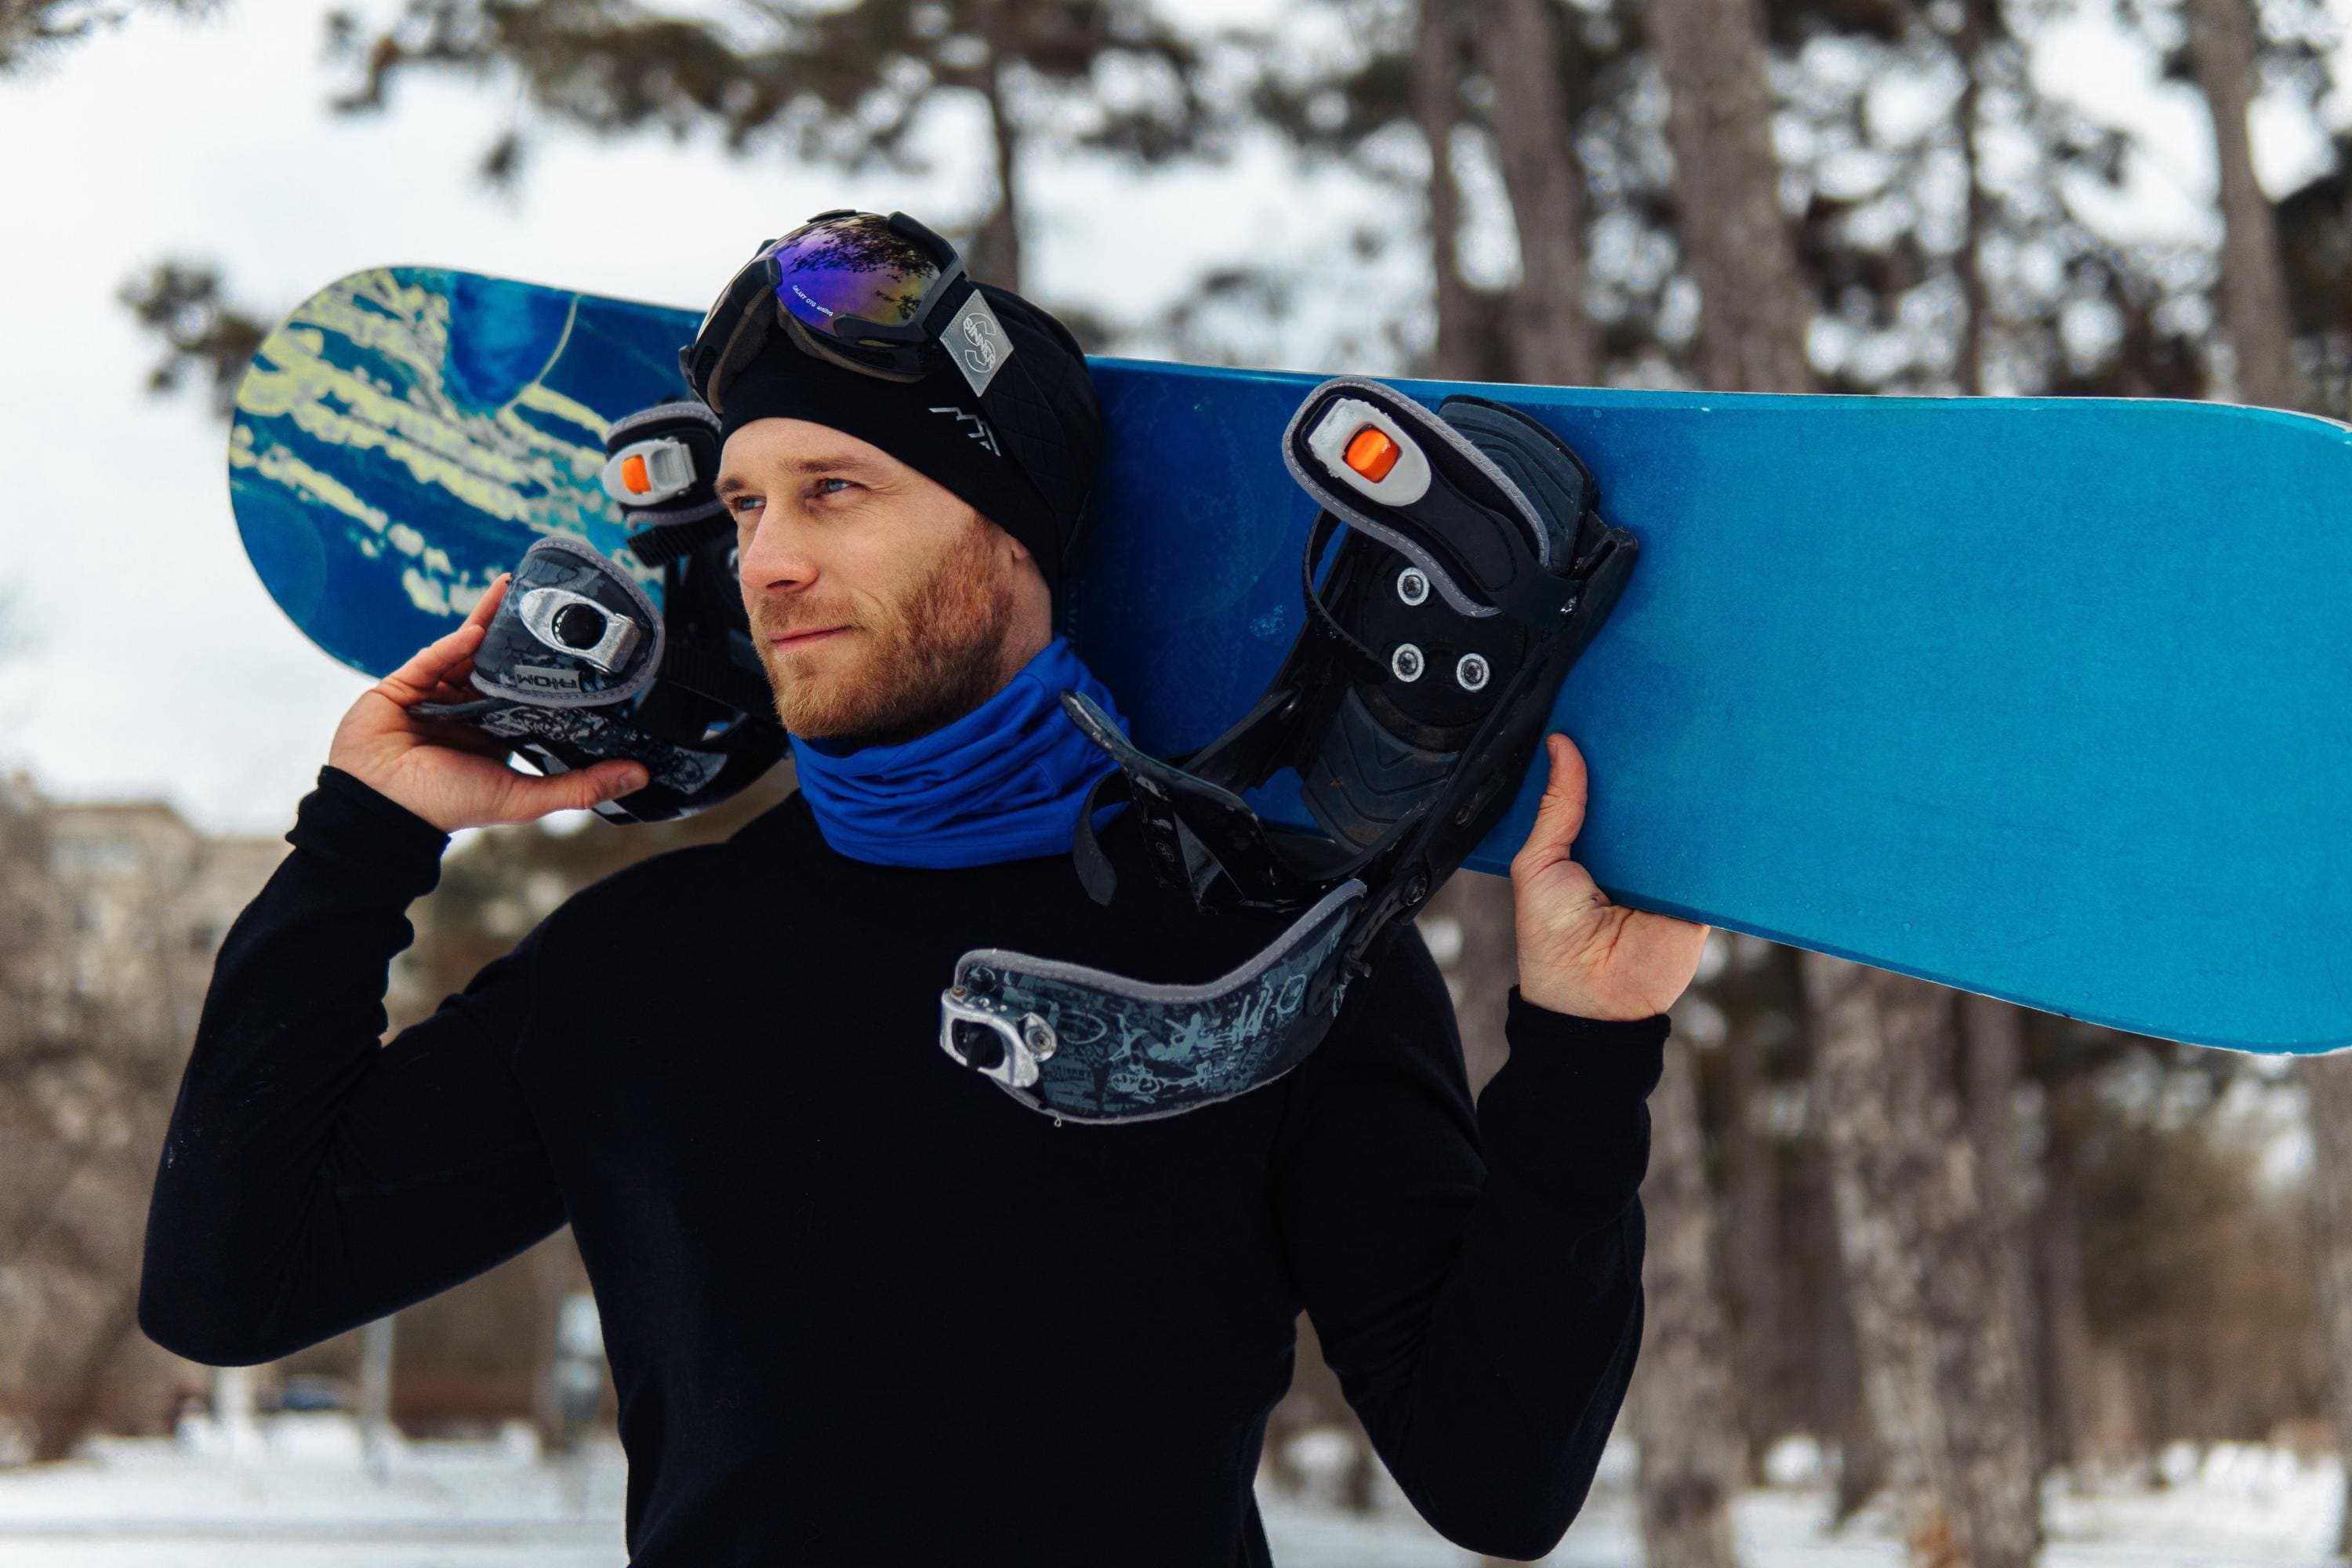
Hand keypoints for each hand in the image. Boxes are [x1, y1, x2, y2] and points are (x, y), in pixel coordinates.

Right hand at [326, 574, 648, 832]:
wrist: (381, 809)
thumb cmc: (447, 806)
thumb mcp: (524, 797)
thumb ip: (581, 787)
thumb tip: (640, 775)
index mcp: (495, 730)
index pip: (527, 689)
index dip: (547, 666)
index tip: (578, 642)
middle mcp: (466, 707)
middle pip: (497, 660)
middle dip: (518, 632)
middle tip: (548, 601)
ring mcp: (434, 693)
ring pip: (466, 649)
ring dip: (488, 621)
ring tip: (516, 591)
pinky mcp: (403, 685)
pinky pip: (432, 658)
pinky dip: (453, 645)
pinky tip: (476, 631)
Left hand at [1510, 733, 1708, 1021]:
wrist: (1592, 1002)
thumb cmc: (1553, 940)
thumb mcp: (1539, 864)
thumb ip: (1556, 808)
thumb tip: (1560, 746)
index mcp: (1594, 843)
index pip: (1611, 790)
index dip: (1614, 756)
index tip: (1620, 711)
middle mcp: (1634, 854)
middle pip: (1652, 801)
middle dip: (1657, 767)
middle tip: (1667, 716)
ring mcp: (1671, 873)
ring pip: (1685, 822)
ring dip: (1692, 793)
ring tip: (1702, 738)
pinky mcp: (1701, 893)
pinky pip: (1715, 857)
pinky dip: (1720, 834)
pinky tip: (1729, 792)